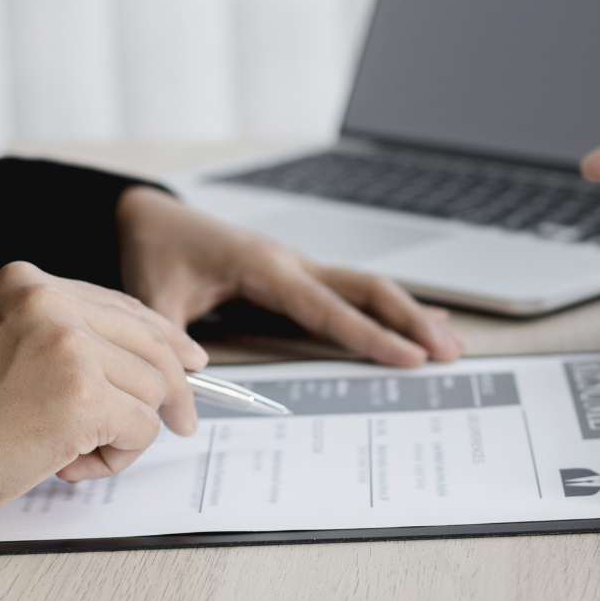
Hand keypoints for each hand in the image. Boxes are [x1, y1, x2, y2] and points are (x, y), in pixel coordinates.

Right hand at [0, 262, 205, 525]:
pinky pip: (140, 429)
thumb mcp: (1, 343)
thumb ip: (62, 336)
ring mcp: (69, 346)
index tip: (189, 358)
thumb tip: (143, 356)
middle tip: (185, 419)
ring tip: (74, 450)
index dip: (162, 338)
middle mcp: (50, 302)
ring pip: (150, 390)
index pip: (121, 306)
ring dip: (124, 432)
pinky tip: (69, 463)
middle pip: (150, 342)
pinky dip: (115, 457)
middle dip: (173, 388)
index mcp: (27, 282)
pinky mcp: (83, 397)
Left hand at [115, 186, 462, 367]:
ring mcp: (298, 266)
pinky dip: (389, 306)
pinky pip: (351, 289)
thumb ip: (172, 341)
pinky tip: (419, 318)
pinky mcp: (296, 273)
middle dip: (411, 321)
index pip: (329, 308)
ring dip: (410, 314)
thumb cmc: (155, 251)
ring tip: (450, 342)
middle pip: (368, 289)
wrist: (149, 216)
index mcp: (265, 268)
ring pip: (367, 287)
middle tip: (449, 353)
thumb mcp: (154, 298)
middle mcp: (291, 263)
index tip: (410, 358)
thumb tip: (194, 384)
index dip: (372, 335)